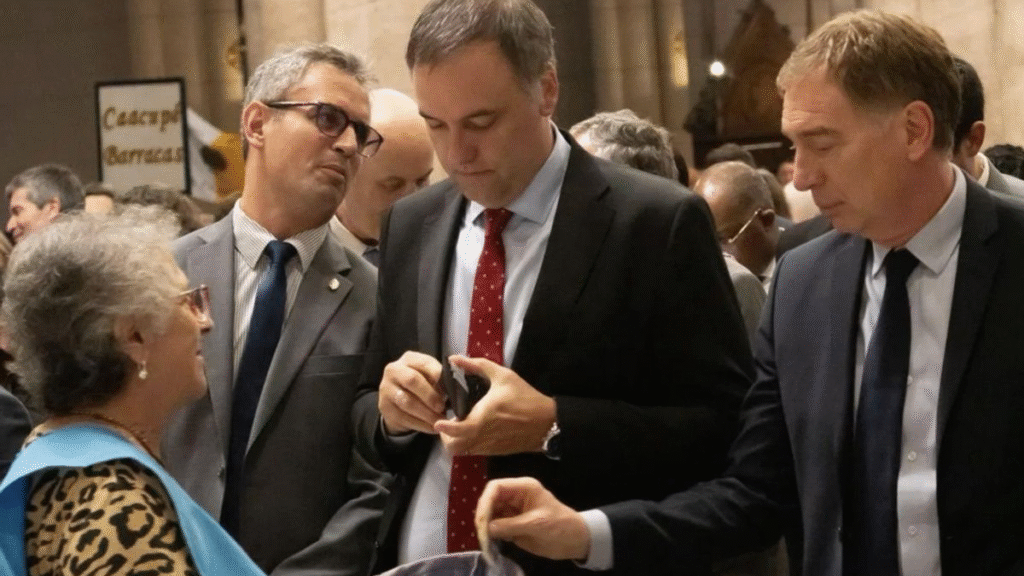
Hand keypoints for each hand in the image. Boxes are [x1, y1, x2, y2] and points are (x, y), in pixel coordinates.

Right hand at [378, 351, 444, 434]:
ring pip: (407, 402)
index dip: (438, 376)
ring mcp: (386, 389)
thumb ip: (439, 377)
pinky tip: (432, 427)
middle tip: (442, 407)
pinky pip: (404, 417)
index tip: (450, 388)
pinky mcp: (384, 407)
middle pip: (412, 381)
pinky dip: (421, 424)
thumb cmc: (420, 385)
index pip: (425, 364)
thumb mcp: (429, 376)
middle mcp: (394, 371)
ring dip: (426, 413)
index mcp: (409, 359)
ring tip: (440, 420)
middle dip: (430, 395)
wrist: (397, 401)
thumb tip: (455, 384)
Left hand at [434, 355, 555, 455]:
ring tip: (459, 426)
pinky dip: (468, 444)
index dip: (443, 429)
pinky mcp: (495, 452)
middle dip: (446, 437)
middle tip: (448, 423)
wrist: (547, 422)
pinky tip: (474, 430)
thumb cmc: (525, 398)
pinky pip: (474, 452)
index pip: (456, 431)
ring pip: (462, 452)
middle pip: (453, 447)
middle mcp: (483, 436)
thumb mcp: (504, 376)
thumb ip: (477, 366)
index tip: (438, 422)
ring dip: (456, 441)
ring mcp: (488, 447)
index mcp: (483, 418)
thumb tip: (454, 358)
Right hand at [476, 477, 589, 561]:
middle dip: (483, 515)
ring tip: (485, 540)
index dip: (485, 501)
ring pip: (490, 514)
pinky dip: (491, 533)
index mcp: (523, 488)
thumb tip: (488, 529)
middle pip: (490, 500)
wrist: (575, 540)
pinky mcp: (512, 524)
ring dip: (485, 526)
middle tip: (481, 533)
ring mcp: (512, 511)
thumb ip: (512, 525)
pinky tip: (491, 542)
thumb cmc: (561, 526)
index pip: (496, 487)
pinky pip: (495, 526)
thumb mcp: (537, 524)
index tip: (482, 519)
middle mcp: (515, 497)